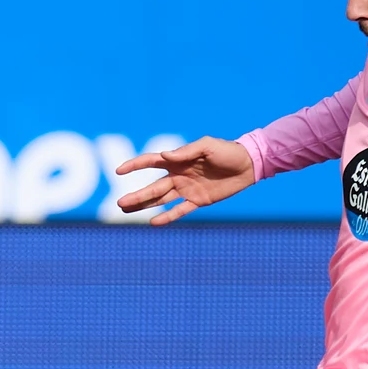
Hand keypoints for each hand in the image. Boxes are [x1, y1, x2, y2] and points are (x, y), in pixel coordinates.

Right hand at [115, 136, 255, 224]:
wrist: (248, 165)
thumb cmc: (227, 151)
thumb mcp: (207, 146)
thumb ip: (186, 151)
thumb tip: (164, 156)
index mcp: (178, 160)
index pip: (151, 162)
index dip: (135, 166)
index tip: (119, 171)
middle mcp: (179, 175)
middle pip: (153, 187)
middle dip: (137, 195)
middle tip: (119, 204)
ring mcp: (187, 189)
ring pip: (161, 200)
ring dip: (144, 206)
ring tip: (127, 211)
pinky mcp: (198, 201)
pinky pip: (180, 210)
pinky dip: (167, 217)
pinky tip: (153, 222)